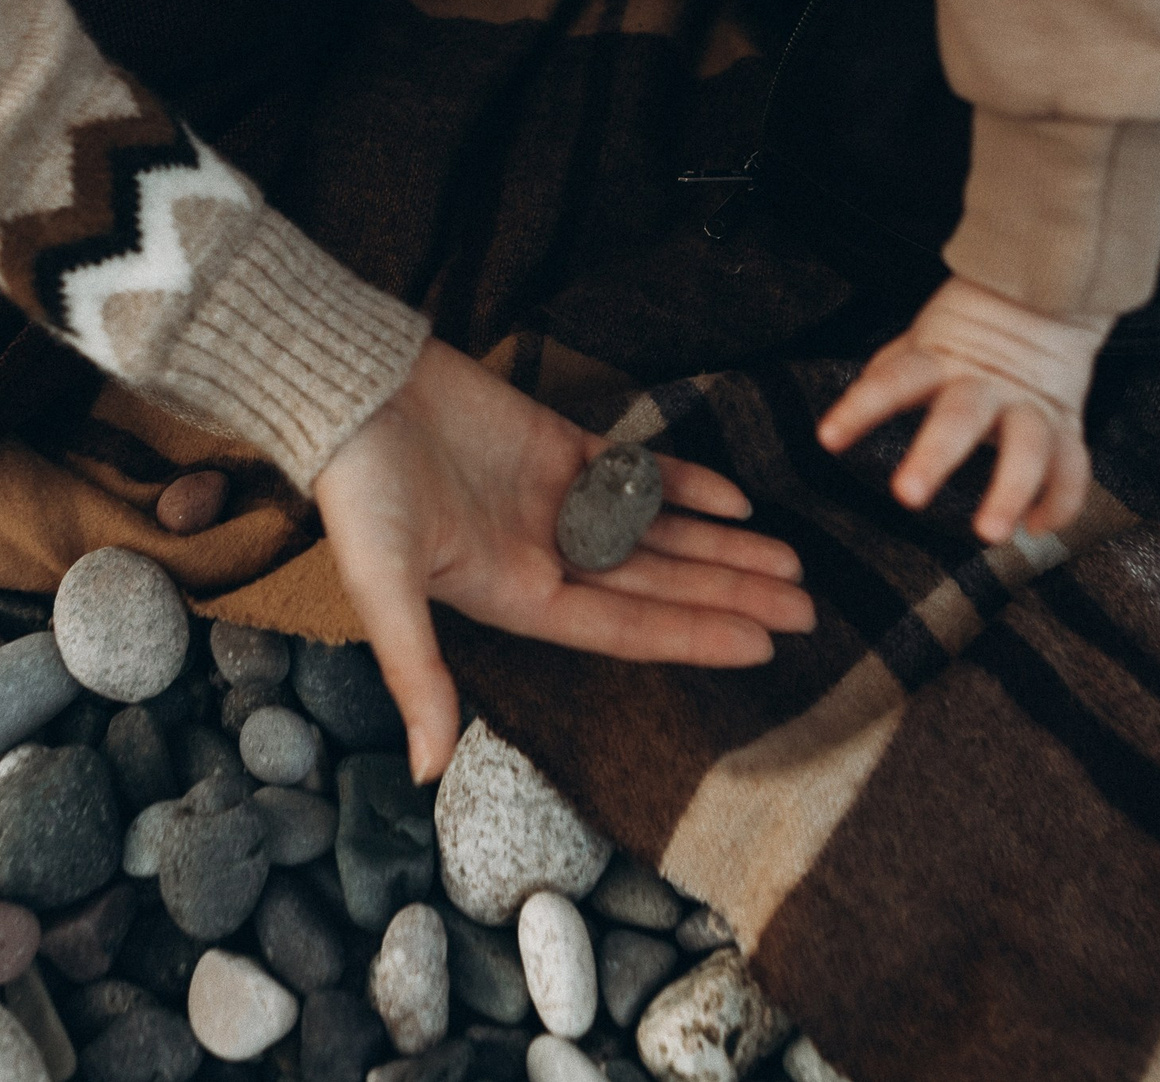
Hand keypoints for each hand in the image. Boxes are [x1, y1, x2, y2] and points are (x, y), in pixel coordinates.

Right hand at [312, 339, 815, 781]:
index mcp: (515, 596)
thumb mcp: (385, 588)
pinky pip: (636, 471)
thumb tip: (425, 773)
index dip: (695, 637)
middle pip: (658, 586)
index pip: (626, 628)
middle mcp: (544, 555)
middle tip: (809, 613)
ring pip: (660, 533)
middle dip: (732, 598)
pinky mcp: (557, 444)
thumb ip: (417, 676)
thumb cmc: (360, 491)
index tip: (764, 647)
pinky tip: (738, 501)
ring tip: (794, 564)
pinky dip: (685, 485)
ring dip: (724, 549)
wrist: (349, 386)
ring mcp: (555, 499)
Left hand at [817, 276, 1107, 544]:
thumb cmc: (966, 332)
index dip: (861, 407)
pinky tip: (1035, 530)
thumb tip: (846, 417)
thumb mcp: (923, 341)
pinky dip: (1060, 502)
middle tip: (907, 496)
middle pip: (960, 416)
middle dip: (935, 456)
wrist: (1045, 300)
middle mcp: (986, 382)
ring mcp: (1030, 403)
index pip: (894, 380)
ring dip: (1010, 491)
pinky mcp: (1067, 422)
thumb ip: (892, 375)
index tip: (828, 438)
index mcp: (942, 359)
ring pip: (1028, 446)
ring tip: (990, 533)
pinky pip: (1072, 466)